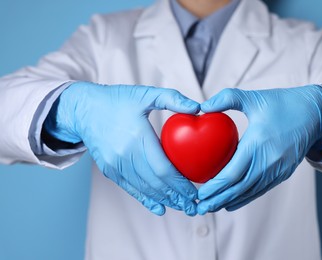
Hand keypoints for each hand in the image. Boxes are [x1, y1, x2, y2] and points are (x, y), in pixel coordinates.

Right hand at [44, 82, 199, 215]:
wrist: (83, 109)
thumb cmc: (117, 100)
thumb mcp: (146, 93)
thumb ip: (173, 99)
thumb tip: (198, 108)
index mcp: (137, 136)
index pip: (163, 168)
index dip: (180, 183)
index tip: (195, 191)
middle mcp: (124, 154)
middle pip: (155, 182)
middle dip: (176, 196)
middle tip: (194, 205)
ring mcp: (115, 164)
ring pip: (144, 188)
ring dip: (164, 200)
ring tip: (182, 207)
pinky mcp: (109, 169)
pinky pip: (130, 188)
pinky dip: (146, 199)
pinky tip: (159, 207)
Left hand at [197, 85, 321, 213]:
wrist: (316, 114)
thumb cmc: (283, 104)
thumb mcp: (254, 97)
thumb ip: (227, 98)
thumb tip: (202, 107)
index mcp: (258, 143)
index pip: (232, 173)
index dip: (215, 186)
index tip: (199, 193)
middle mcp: (268, 161)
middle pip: (238, 188)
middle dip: (217, 199)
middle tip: (199, 207)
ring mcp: (277, 170)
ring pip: (249, 192)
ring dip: (229, 202)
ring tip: (211, 208)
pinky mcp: (282, 173)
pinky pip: (260, 190)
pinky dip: (244, 198)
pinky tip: (231, 203)